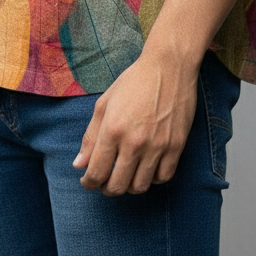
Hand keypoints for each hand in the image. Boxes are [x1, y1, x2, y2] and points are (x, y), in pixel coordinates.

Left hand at [72, 52, 198, 195]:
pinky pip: (163, 177)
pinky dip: (152, 179)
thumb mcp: (105, 103)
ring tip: (125, 176)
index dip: (88, 182)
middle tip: (105, 182)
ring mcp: (157, 146)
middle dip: (106, 188)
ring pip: (140, 186)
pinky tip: (146, 169)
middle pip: (117, 186)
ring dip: (129, 187)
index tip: (87, 181)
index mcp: (112, 129)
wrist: (169, 66)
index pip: (96, 173)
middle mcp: (134, 142)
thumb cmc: (133, 82)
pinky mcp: (176, 146)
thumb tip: (79, 165)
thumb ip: (90, 136)